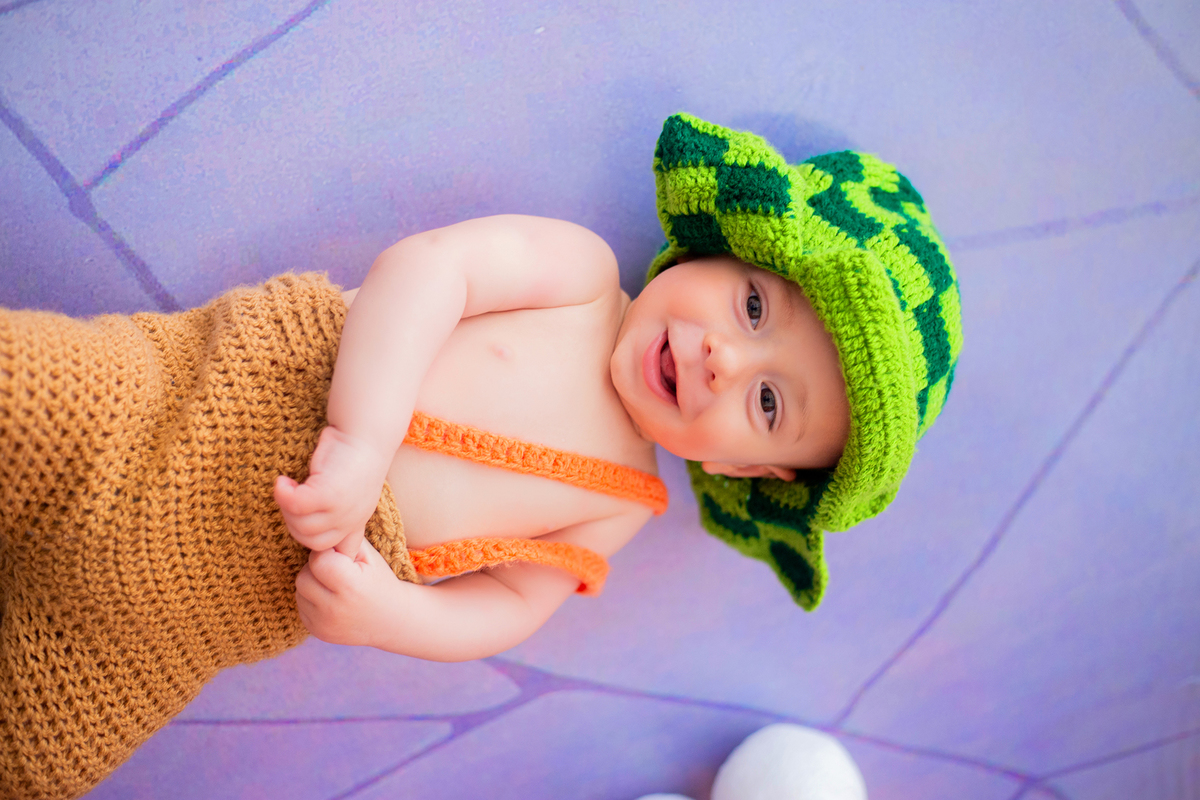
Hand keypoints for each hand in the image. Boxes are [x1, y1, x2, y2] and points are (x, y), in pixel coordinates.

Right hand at [274, 425, 391, 557]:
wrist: (366, 432)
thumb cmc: (352, 456)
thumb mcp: (349, 492)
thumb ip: (334, 512)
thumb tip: (305, 523)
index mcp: (356, 523)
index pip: (337, 554)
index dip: (315, 546)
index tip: (302, 523)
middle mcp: (351, 520)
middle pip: (310, 541)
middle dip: (293, 521)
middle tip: (291, 496)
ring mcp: (342, 509)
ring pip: (301, 526)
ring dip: (286, 507)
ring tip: (288, 486)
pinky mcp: (330, 493)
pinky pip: (297, 505)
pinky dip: (284, 494)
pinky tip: (283, 481)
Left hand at [294, 538, 397, 646]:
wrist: (391, 620)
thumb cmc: (380, 582)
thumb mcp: (370, 556)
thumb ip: (346, 540)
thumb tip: (321, 530)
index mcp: (351, 587)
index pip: (318, 561)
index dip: (327, 554)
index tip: (340, 557)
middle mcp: (334, 609)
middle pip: (303, 577)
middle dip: (316, 569)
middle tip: (335, 570)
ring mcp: (324, 624)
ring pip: (300, 592)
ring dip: (312, 584)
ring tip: (333, 585)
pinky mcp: (317, 632)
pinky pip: (302, 607)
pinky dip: (312, 599)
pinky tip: (330, 599)